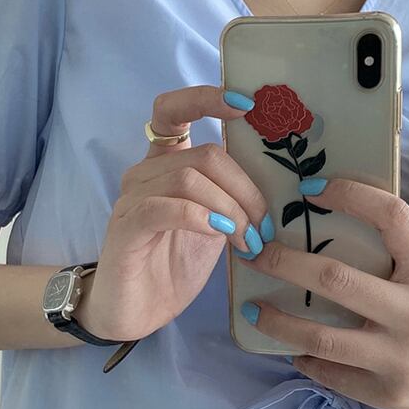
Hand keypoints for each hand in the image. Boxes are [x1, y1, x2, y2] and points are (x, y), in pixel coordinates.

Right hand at [79, 85, 272, 340]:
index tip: (248, 106)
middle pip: (205, 155)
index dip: (208, 98)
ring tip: (248, 243)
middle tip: (264, 228)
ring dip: (231, 210)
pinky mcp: (126, 226)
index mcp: (167, 163)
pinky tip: (221, 235)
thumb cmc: (176, 264)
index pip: (175, 109)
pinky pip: (166, 207)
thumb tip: (281, 184)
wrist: (137, 310)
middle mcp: (146, 172)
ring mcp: (132, 197)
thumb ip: (233, 197)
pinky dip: (201, 217)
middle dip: (246, 190)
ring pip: (190, 179)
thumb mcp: (216, 225)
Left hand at [237, 176, 408, 408]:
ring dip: (277, 321)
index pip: (391, 217)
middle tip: (255, 253)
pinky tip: (295, 349)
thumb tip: (323, 230)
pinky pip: (331, 373)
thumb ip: (396, 260)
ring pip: (320, 337)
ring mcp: (402, 358)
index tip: (310, 189)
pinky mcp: (390, 395)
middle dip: (283, 263)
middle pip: (335, 278)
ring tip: (253, 309)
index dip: (350, 195)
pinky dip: (305, 359)